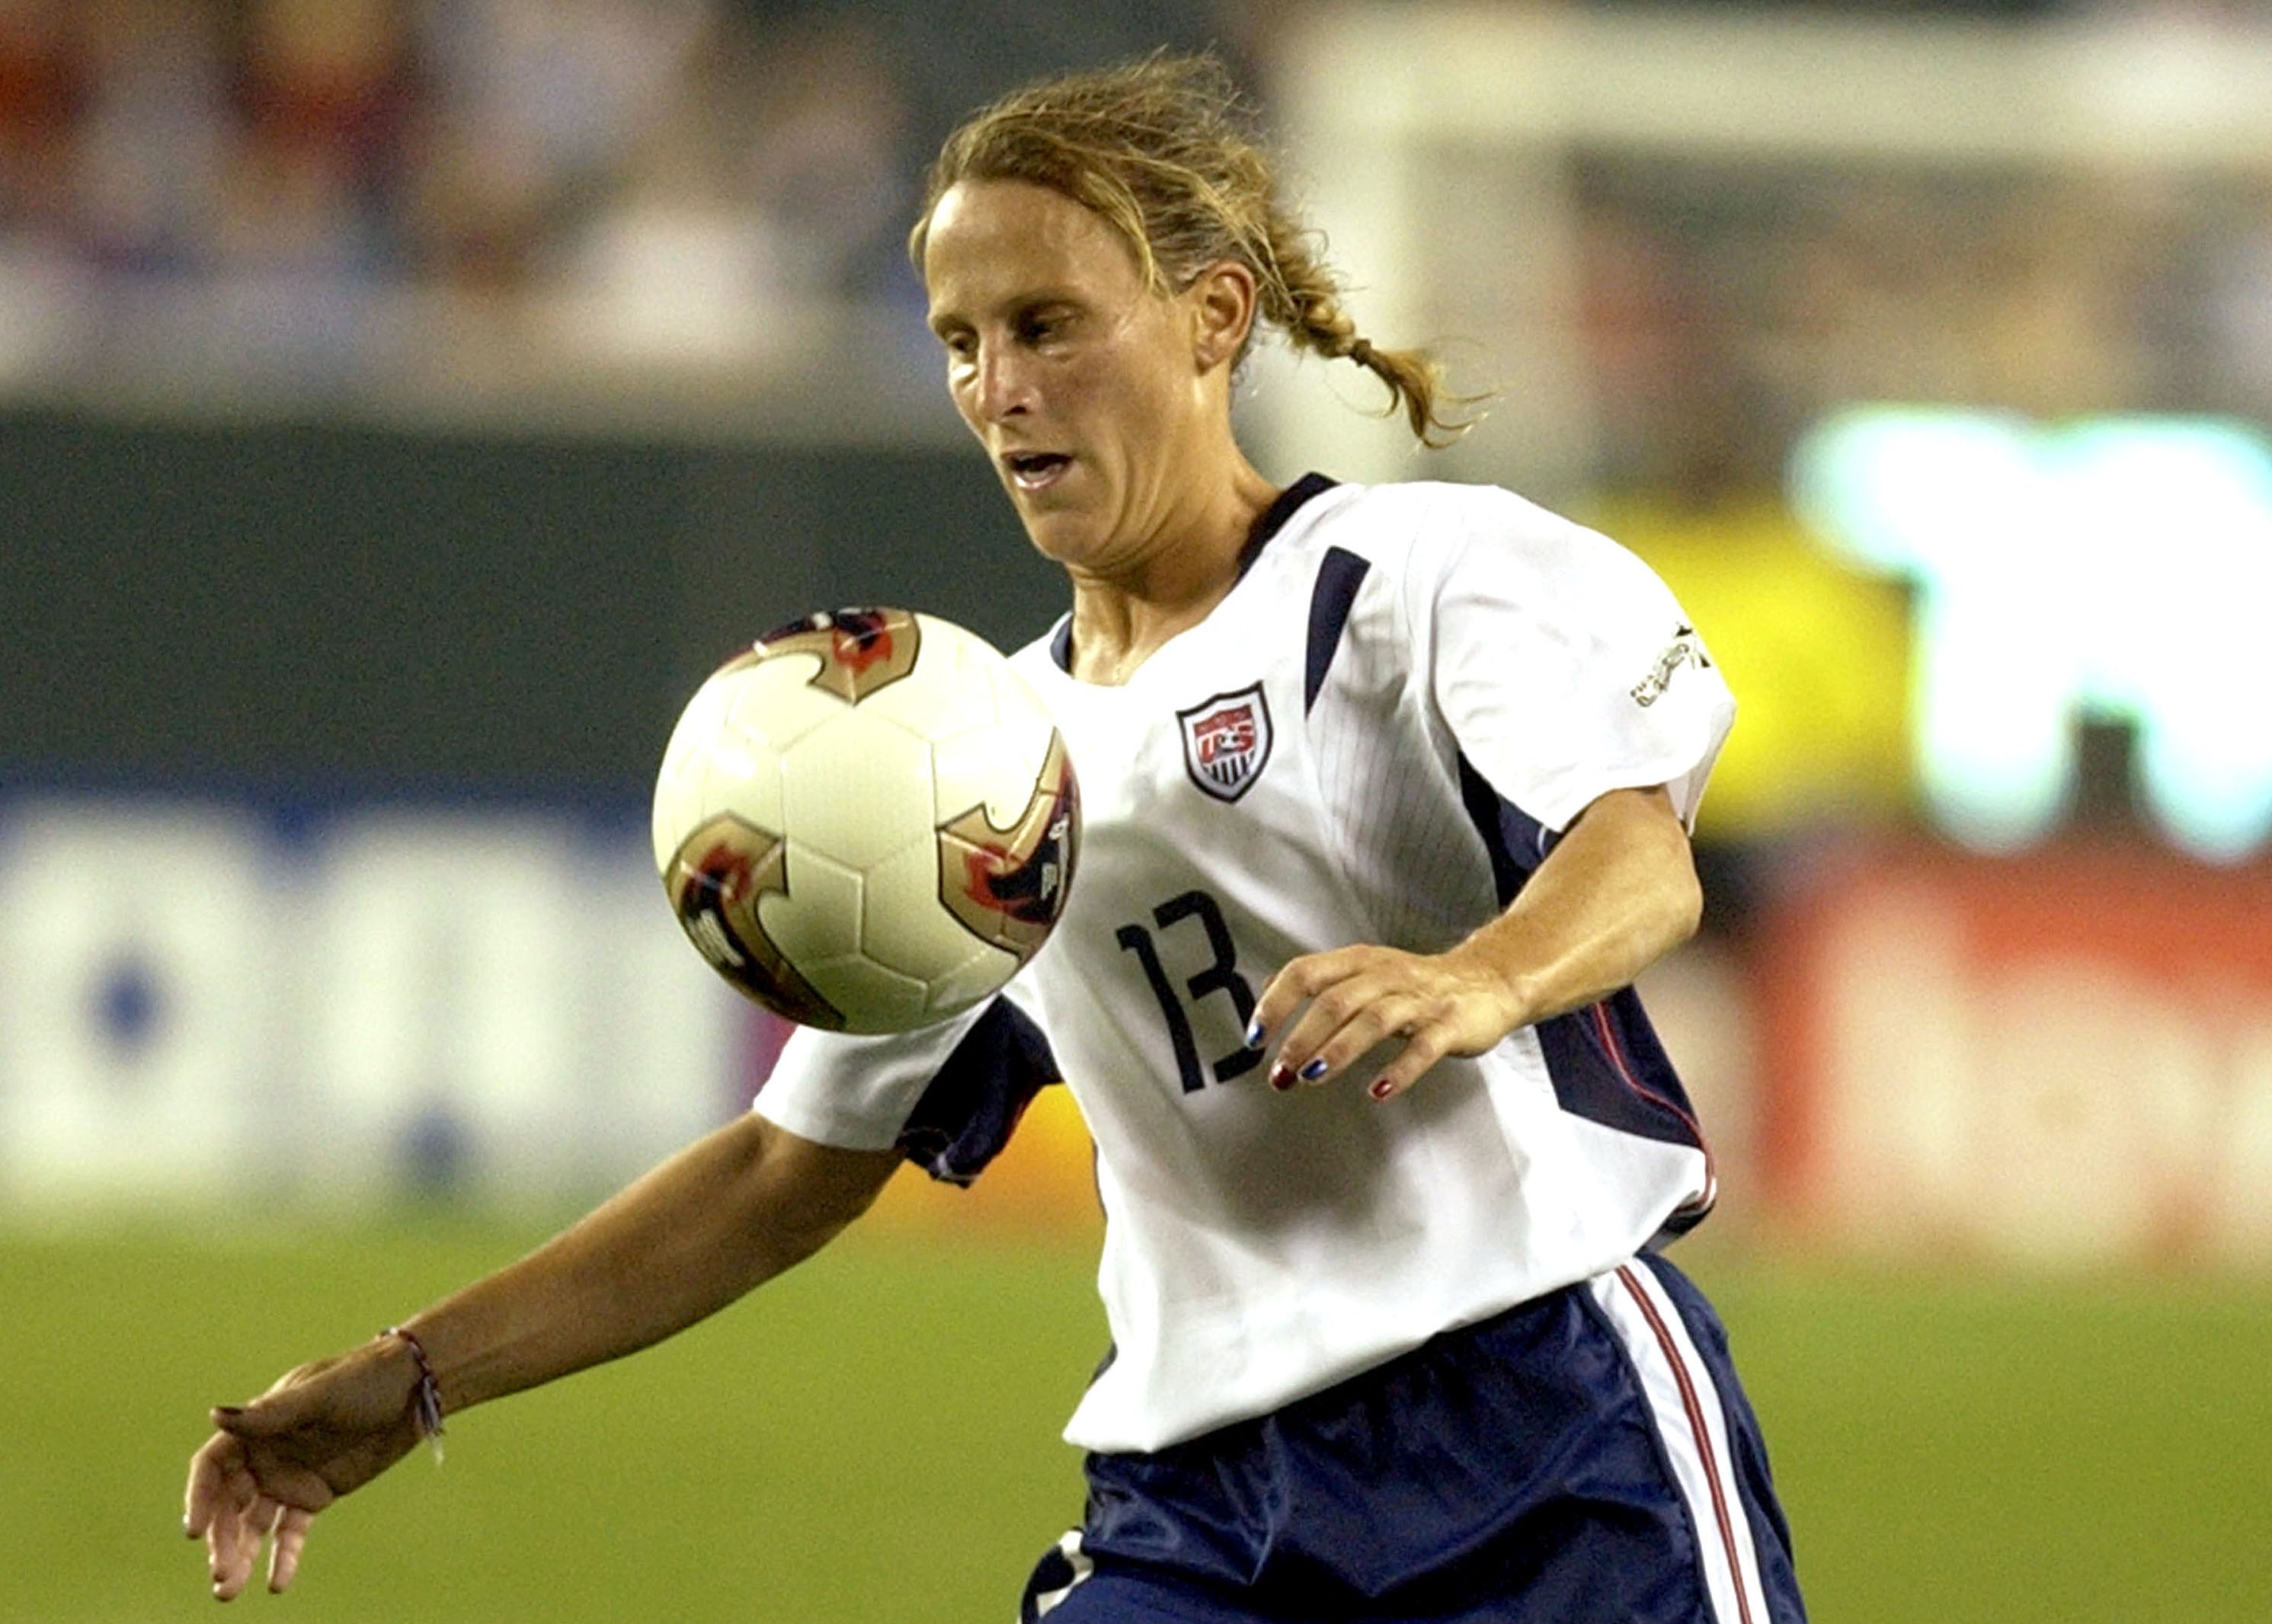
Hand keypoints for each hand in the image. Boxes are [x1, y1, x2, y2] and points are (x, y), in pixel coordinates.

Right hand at [184, 1341, 425, 1599]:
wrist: (414, 1390)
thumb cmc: (364, 1380)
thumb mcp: (319, 1396)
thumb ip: (269, 1414)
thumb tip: (214, 1415)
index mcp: (257, 1427)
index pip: (212, 1467)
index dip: (199, 1498)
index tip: (196, 1532)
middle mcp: (265, 1456)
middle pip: (229, 1504)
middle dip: (221, 1540)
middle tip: (221, 1575)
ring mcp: (289, 1478)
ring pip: (254, 1525)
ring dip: (241, 1556)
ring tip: (227, 1592)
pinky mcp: (316, 1496)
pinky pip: (291, 1533)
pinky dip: (283, 1558)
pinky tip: (276, 1584)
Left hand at [1246, 940, 1527, 1101]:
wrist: (1491, 981)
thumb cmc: (1420, 984)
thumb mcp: (1366, 972)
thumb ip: (1321, 981)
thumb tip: (1265, 990)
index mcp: (1360, 962)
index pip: (1305, 972)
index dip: (1275, 1004)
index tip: (1255, 1037)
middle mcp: (1387, 975)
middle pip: (1335, 1000)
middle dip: (1302, 1036)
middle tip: (1281, 1070)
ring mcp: (1420, 1000)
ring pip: (1374, 1019)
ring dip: (1339, 1049)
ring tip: (1313, 1076)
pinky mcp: (1449, 1025)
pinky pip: (1423, 1047)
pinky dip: (1400, 1069)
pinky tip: (1378, 1090)